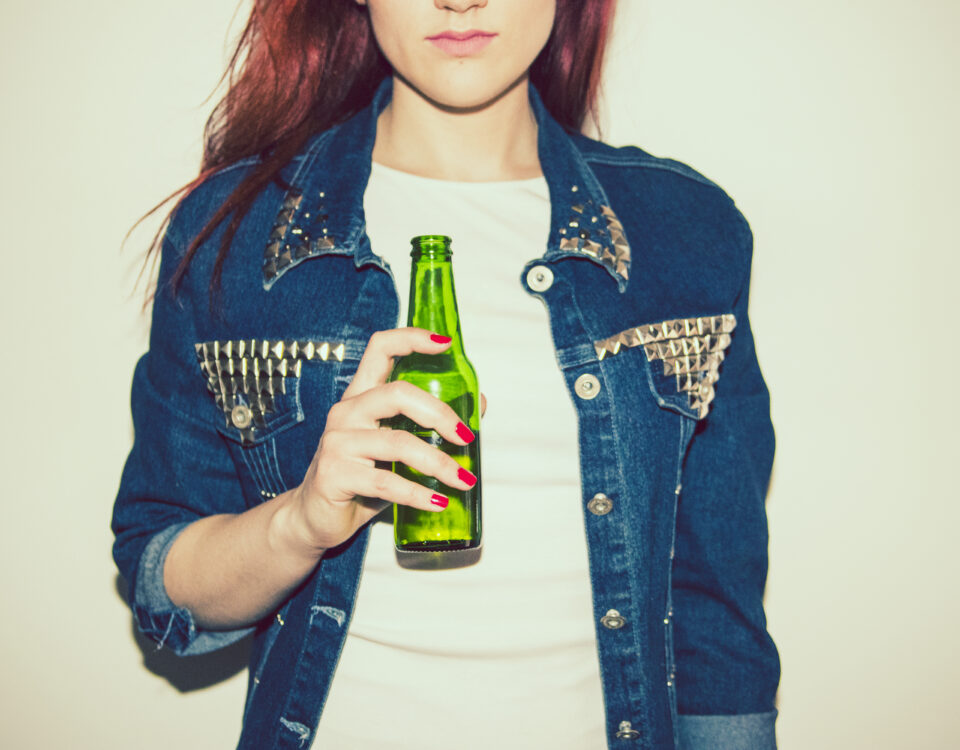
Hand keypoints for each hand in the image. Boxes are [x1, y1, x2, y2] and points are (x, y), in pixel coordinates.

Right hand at [286, 328, 480, 554]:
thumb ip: (428, 424)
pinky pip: (387, 482)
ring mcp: (337, 442)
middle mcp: (346, 412)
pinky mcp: (334, 474)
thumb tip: (477, 405)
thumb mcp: (395, 445)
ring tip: (463, 479)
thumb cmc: (361, 477)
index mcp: (360, 396)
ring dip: (438, 463)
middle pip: (397, 393)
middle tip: (465, 436)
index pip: (380, 349)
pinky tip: (438, 501)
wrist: (315, 517)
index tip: (446, 344)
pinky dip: (419, 494)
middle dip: (439, 414)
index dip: (411, 339)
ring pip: (398, 443)